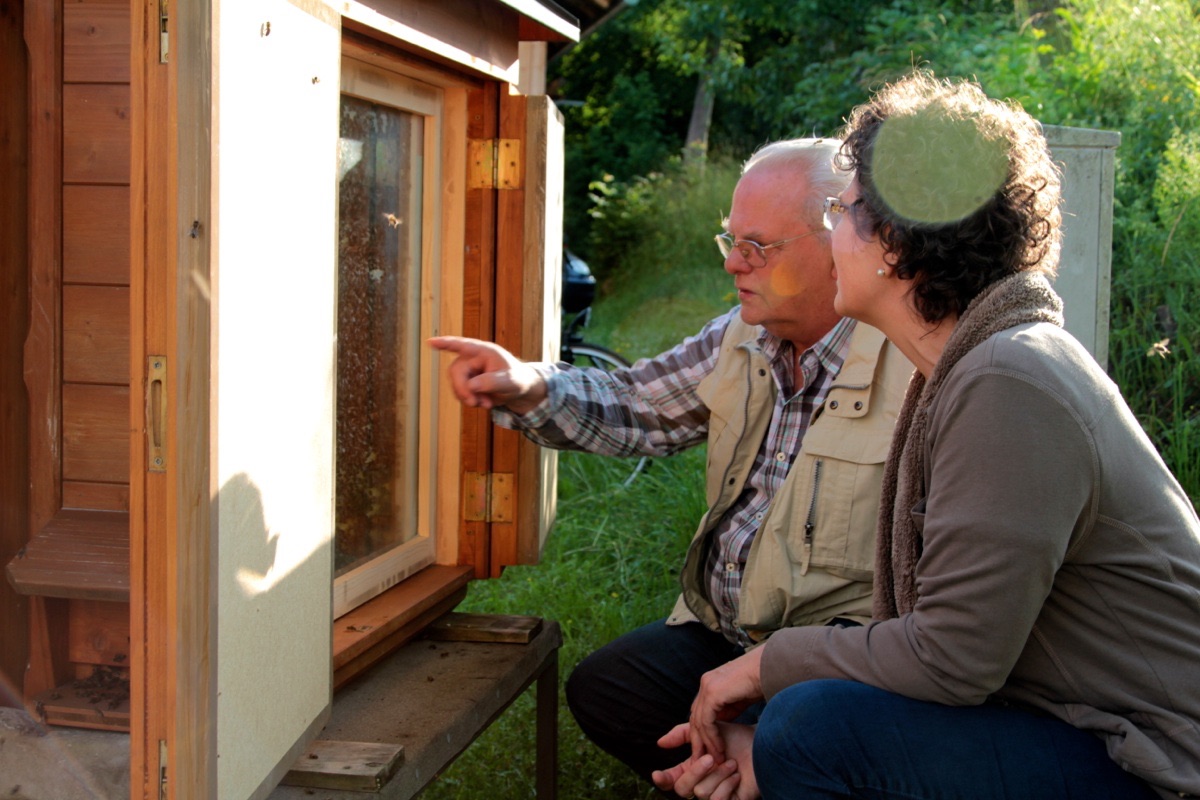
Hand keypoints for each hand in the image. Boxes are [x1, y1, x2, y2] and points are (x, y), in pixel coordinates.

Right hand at [428, 336, 546, 412]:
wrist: (519, 390)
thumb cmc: (517, 380)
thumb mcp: (510, 381)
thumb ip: (492, 382)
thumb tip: (471, 385)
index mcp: (484, 351)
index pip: (462, 345)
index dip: (445, 344)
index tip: (430, 342)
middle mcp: (473, 358)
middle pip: (456, 371)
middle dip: (463, 389)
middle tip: (474, 402)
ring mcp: (469, 370)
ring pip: (456, 384)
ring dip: (468, 397)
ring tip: (486, 403)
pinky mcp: (467, 382)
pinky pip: (459, 392)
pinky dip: (469, 400)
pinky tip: (482, 402)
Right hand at [652, 722, 758, 799]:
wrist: (760, 746)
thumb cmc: (736, 738)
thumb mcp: (708, 730)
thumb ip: (684, 734)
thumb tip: (659, 742)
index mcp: (693, 769)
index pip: (672, 779)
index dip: (663, 779)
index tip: (657, 774)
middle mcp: (702, 784)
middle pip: (682, 789)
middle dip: (694, 772)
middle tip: (709, 758)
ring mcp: (716, 795)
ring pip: (700, 792)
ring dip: (718, 774)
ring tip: (732, 762)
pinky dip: (727, 784)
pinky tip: (737, 775)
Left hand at [689, 648, 764, 761]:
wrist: (771, 668)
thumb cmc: (761, 682)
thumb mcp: (739, 699)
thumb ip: (727, 709)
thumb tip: (719, 725)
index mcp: (710, 683)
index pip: (700, 712)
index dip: (702, 733)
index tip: (708, 752)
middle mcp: (706, 683)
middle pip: (695, 717)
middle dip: (699, 741)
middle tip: (703, 761)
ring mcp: (707, 686)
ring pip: (699, 721)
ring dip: (706, 743)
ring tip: (716, 759)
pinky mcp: (713, 693)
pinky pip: (706, 721)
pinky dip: (712, 737)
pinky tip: (720, 749)